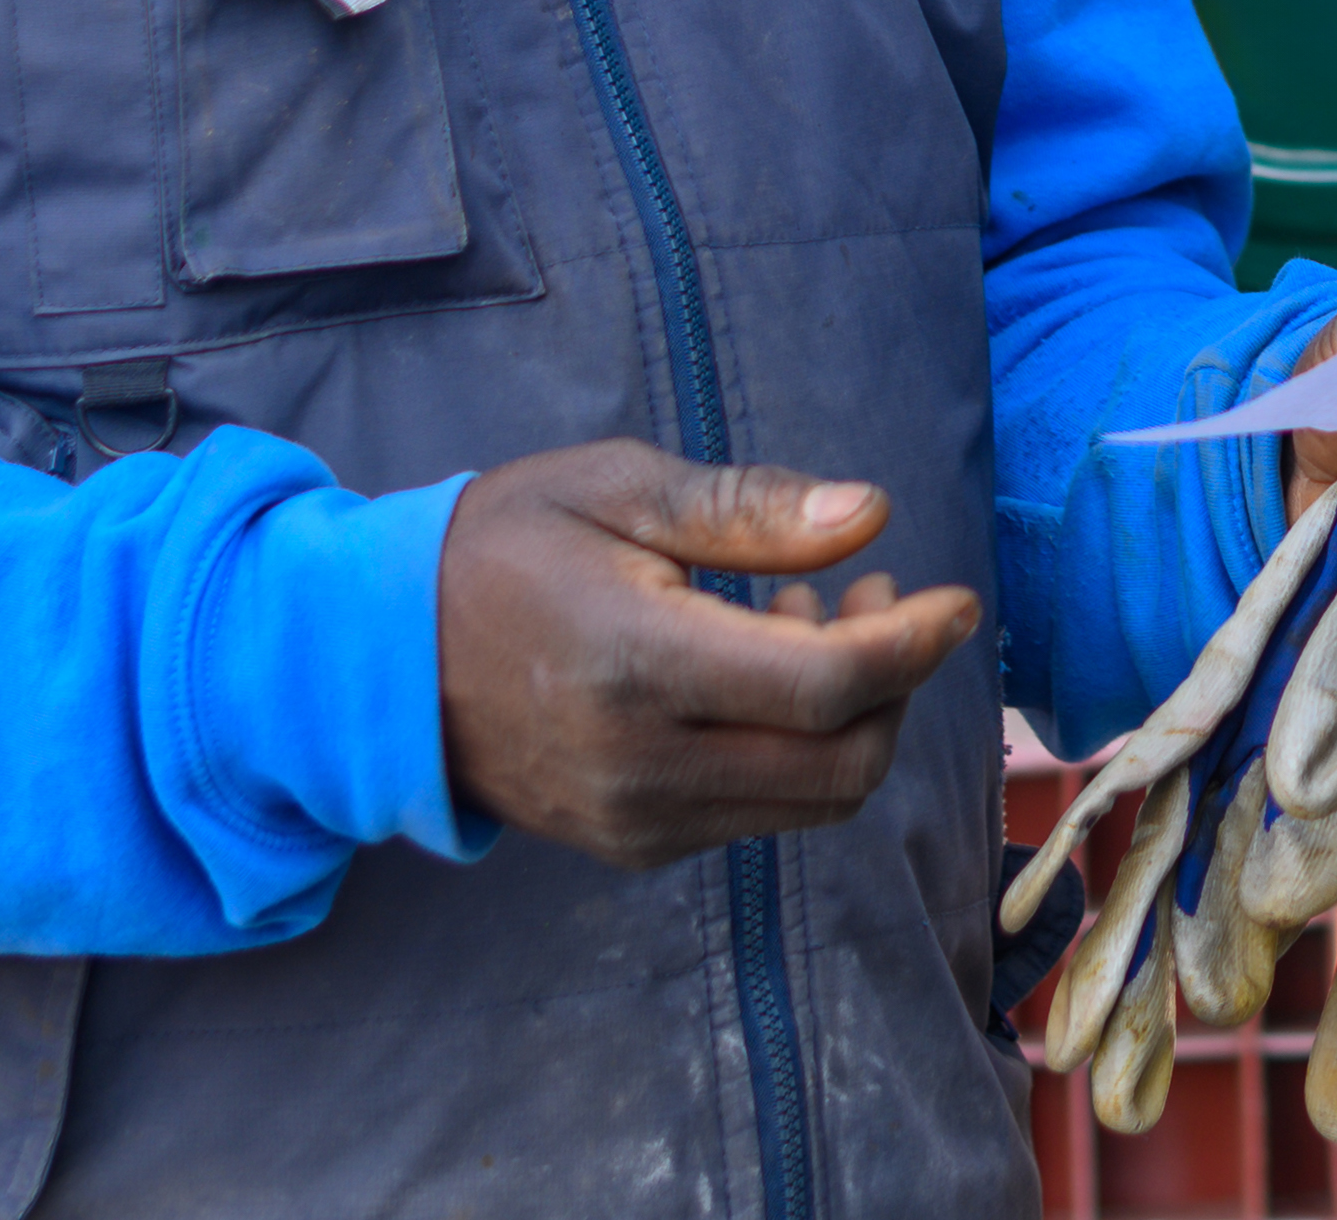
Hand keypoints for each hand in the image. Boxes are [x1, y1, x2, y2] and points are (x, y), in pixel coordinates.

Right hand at [434, 442, 988, 867]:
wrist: (379, 656)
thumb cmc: (503, 547)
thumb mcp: (618, 488)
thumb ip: (749, 510)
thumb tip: (873, 515)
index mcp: (639, 665)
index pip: (825, 687)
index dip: (913, 644)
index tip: (956, 600)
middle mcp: (642, 767)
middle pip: (841, 763)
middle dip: (894, 682)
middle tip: (868, 591)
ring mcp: (635, 821)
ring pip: (811, 801)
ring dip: (848, 718)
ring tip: (802, 620)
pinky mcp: (631, 847)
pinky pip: (758, 814)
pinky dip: (793, 751)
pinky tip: (754, 676)